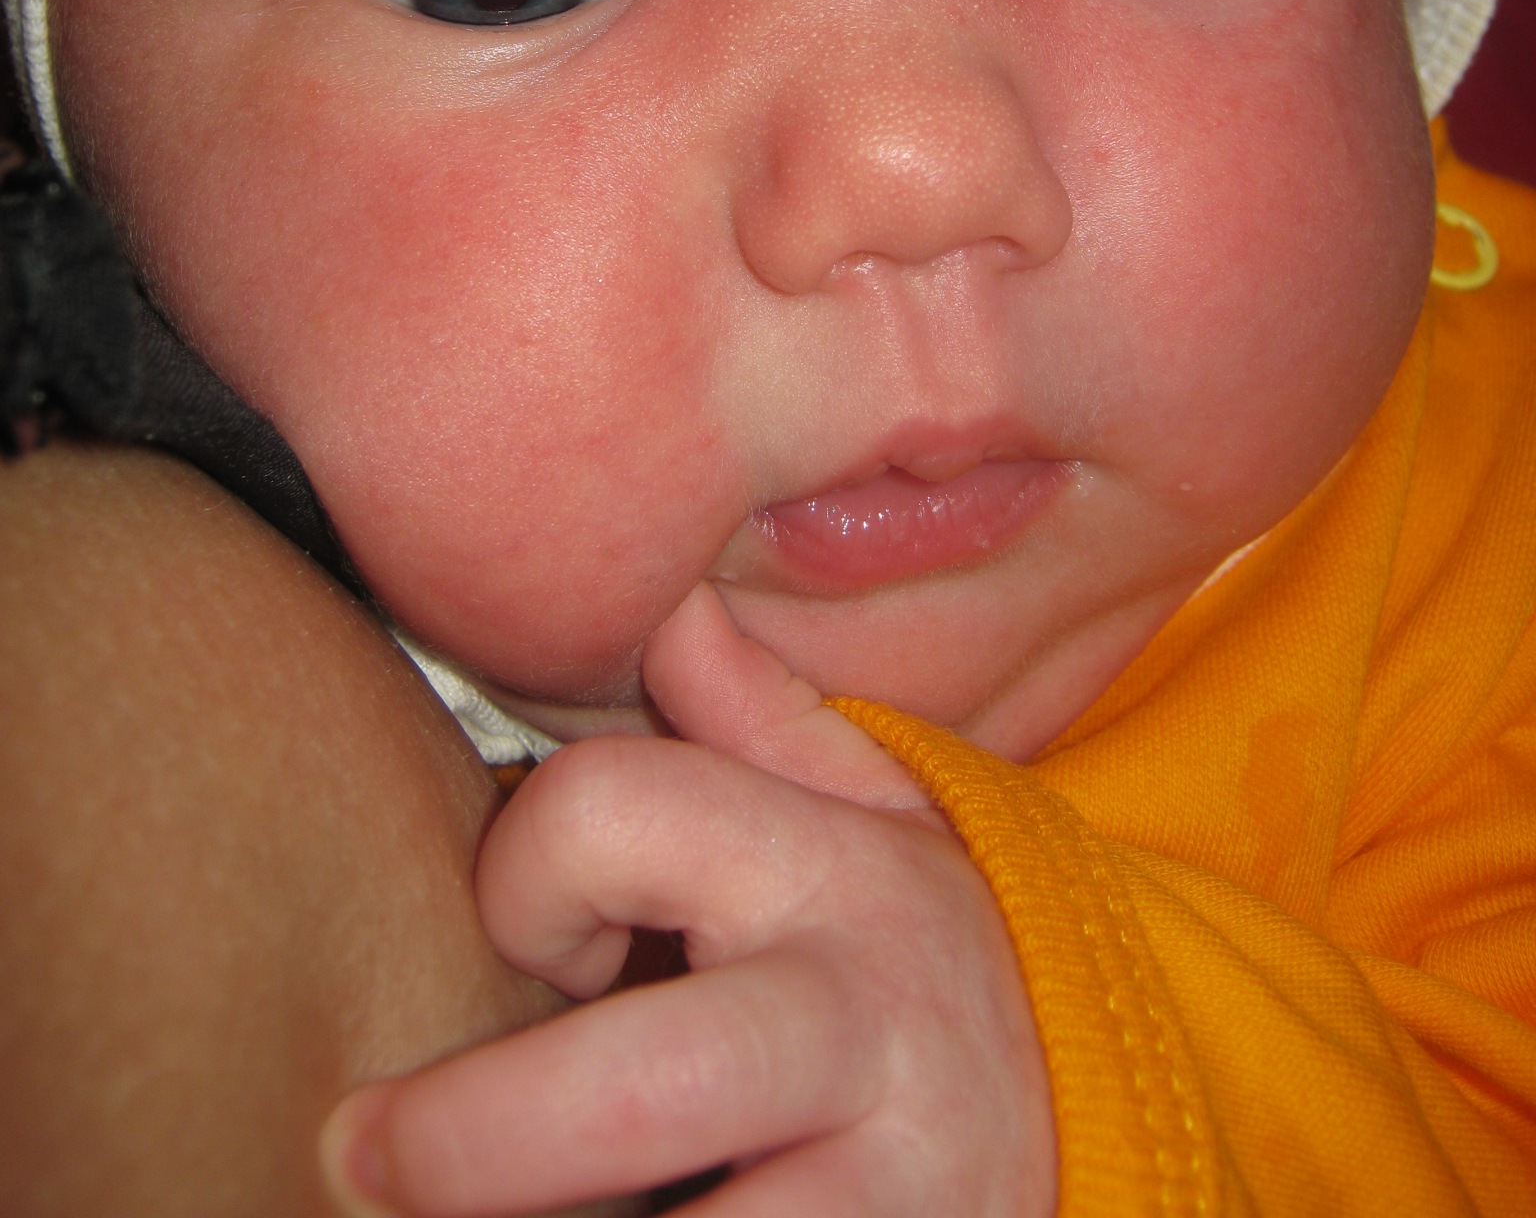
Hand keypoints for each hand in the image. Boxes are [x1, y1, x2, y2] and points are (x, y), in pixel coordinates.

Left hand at [322, 588, 1056, 1216]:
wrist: (1111, 1110)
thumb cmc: (940, 951)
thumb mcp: (885, 815)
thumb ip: (768, 721)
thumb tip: (674, 608)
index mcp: (828, 871)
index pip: (611, 814)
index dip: (529, 880)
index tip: (550, 953)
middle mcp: (860, 1025)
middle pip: (630, 1088)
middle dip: (464, 1141)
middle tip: (361, 1155)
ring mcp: (892, 1192)